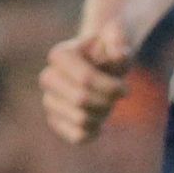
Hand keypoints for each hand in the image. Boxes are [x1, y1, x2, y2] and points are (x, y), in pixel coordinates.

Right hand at [38, 19, 132, 144]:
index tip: (125, 89)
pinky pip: (75, 136)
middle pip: (81, 100)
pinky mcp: (55, 120)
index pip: (85, 79)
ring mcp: (49, 100)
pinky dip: (93, 133)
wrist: (102, 59)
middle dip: (108, 100)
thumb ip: (119, 40)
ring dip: (104, 114)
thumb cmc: (111, 47)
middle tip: (120, 94)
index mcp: (60, 54)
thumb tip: (119, 56)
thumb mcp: (118, 35)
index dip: (111, 87)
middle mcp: (48, 77)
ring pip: (81, 119)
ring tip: (109, 103)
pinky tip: (101, 123)